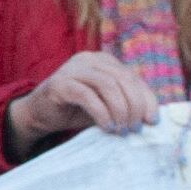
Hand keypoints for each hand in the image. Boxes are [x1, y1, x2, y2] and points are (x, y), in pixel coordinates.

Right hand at [3, 50, 156, 158]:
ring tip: (121, 130)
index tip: (152, 121)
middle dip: (134, 106)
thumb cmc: (75, 110)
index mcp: (104, 61)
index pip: (132, 77)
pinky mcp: (59, 83)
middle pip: (123, 79)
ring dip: (119, 110)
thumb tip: (152, 117)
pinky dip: (101, 113)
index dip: (146, 99)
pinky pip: (87, 96)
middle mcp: (90, 59)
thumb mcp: (105, 105)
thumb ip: (125, 103)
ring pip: (108, 85)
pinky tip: (107, 127)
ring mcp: (73, 69)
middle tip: (134, 129)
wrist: (38, 115)